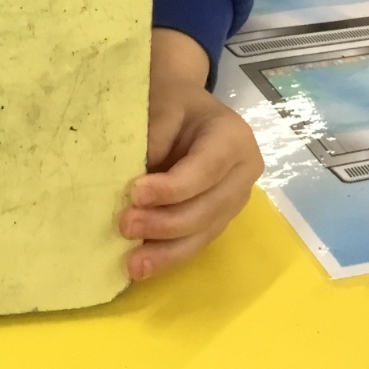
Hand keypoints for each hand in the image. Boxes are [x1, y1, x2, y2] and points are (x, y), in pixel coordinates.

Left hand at [120, 27, 262, 279]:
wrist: (184, 105)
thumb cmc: (170, 101)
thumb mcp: (160, 105)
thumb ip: (152, 139)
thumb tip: (134, 181)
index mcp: (234, 138)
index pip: (204, 170)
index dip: (171, 188)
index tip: (134, 194)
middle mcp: (244, 172)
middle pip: (208, 208)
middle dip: (165, 223)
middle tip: (124, 226)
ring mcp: (235, 199)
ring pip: (205, 233)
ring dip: (167, 251)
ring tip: (134, 264)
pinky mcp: (221, 217)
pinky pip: (198, 241)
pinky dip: (170, 255)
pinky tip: (144, 266)